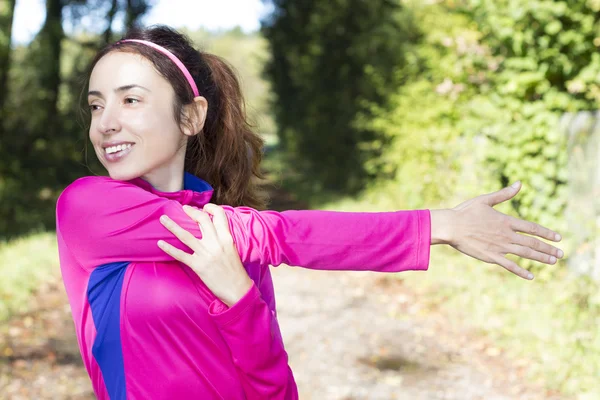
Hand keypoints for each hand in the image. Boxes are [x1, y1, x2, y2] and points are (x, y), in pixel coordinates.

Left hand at [157, 203, 252, 306]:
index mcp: (227, 238)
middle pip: (202, 220)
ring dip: (172, 225)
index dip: (211, 208)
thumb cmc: (236, 271)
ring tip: (163, 219)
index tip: (204, 207)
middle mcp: (216, 243)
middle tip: (183, 208)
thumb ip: (223, 238)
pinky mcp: (198, 266)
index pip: (219, 215)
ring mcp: (206, 254)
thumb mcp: (233, 249)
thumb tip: (211, 230)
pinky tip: (160, 243)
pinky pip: (180, 255)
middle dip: (191, 212)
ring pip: (186, 235)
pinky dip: (169, 248)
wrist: (238, 290)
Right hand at [431, 181, 563, 279]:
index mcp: (506, 221)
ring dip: (541, 258)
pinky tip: (531, 276)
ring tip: (553, 262)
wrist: (451, 226)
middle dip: (548, 249)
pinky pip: (509, 265)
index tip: (558, 238)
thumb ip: (504, 194)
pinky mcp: (491, 256)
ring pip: (525, 254)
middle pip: (532, 243)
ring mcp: (500, 247)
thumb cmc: (465, 212)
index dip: (546, 233)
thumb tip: (519, 183)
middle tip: (561, 254)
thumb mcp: (485, 200)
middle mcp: (506, 235)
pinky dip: (521, 271)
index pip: (532, 228)